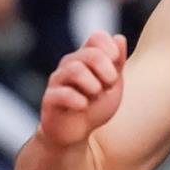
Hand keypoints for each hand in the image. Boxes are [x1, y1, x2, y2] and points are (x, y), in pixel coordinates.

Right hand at [39, 31, 126, 147]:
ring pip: (75, 70)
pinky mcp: (50, 99)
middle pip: (90, 54)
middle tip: (109, 86)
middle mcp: (70, 64)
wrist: (75, 132)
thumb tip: (119, 38)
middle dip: (107, 71)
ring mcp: (58, 80)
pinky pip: (62, 93)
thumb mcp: (112, 85)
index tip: (116, 64)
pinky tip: (84, 106)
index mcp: (86, 57)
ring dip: (93, 85)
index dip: (110, 48)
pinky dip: (77, 100)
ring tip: (96, 96)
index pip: (97, 37)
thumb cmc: (94, 106)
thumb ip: (117, 63)